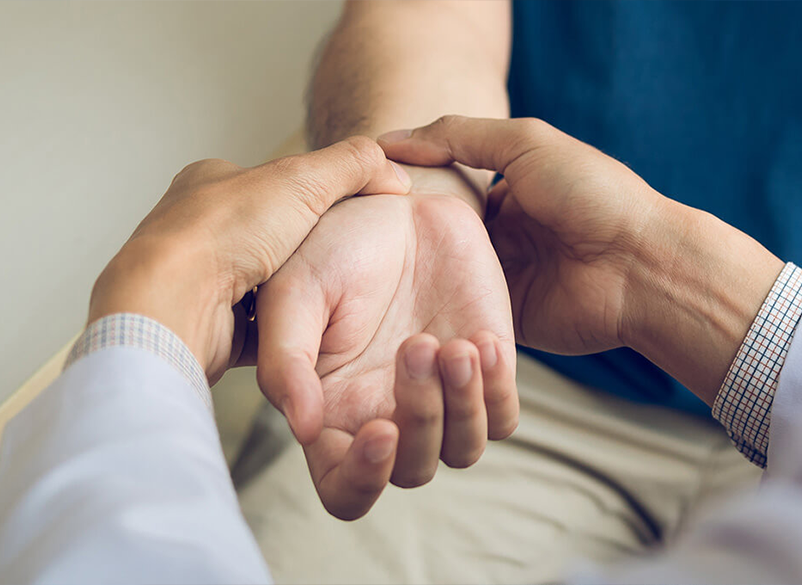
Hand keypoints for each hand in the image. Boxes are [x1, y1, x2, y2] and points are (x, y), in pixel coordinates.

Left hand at [89, 136, 410, 383]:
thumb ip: (352, 166)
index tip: (341, 213)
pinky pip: (259, 327)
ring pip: (266, 285)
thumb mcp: (302, 179)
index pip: (272, 184)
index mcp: (211, 184)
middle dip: (303, 252)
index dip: (311, 196)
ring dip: (292, 292)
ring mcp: (203, 279)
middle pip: (272, 239)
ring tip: (322, 296)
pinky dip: (281, 329)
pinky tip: (299, 327)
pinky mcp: (210, 325)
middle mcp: (201, 231)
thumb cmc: (222, 235)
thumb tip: (392, 171)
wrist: (176, 303)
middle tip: (334, 261)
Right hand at [255, 187, 517, 519]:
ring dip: (462, 405)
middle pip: (413, 470)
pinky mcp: (487, 370)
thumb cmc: (334, 244)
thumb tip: (303, 428)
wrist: (398, 204)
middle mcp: (388, 413)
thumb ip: (287, 361)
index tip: (380, 431)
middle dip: (421, 417)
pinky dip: (497, 390)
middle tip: (418, 345)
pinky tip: (481, 339)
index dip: (362, 480)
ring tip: (456, 343)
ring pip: (463, 449)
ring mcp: (442, 395)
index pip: (345, 487)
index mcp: (333, 410)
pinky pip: (503, 415)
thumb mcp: (295, 292)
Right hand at [380, 116, 783, 402]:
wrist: (642, 266)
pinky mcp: (506, 321)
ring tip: (369, 279)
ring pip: (445, 280)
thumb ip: (460, 136)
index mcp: (506, 195)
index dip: (407, 196)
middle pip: (439, 241)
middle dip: (405, 243)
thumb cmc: (591, 195)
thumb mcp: (525, 144)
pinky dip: (439, 312)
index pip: (443, 195)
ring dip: (417, 280)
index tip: (363, 199)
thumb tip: (392, 140)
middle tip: (357, 244)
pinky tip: (399, 310)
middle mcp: (501, 239)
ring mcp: (503, 282)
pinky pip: (462, 316)